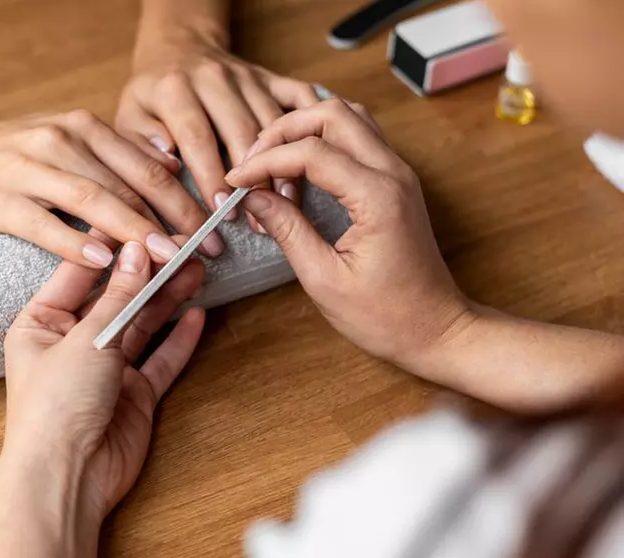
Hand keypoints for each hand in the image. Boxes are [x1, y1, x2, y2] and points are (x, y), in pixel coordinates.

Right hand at [0, 111, 223, 267]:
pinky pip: (45, 224)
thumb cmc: (8, 154)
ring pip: (94, 201)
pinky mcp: (1, 200)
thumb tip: (169, 165)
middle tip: (206, 250)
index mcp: (83, 127)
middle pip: (129, 183)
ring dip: (135, 232)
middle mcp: (62, 140)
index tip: (215, 227)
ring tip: (167, 260)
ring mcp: (29, 169)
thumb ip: (113, 153)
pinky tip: (103, 264)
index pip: (146, 165)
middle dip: (173, 218)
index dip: (186, 197)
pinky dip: (76, 244)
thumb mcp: (64, 140)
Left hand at [2, 242, 205, 520]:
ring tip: (197, 269)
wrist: (66, 477)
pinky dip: (179, 338)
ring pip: (142, 325)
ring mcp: (104, 370)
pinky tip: (198, 313)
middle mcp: (71, 343)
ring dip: (168, 299)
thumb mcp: (86, 340)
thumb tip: (137, 251)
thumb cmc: (54, 407)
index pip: (81, 273)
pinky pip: (159, 359)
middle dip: (149, 273)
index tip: (146, 223)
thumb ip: (118, 298)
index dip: (115, 249)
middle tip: (183, 245)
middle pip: (116, 298)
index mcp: (41, 323)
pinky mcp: (132, 395)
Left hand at [117, 25, 319, 230]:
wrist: (178, 48)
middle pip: (241, 131)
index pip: (196, 136)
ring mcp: (248, 77)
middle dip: (252, 178)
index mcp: (176, 88)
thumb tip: (168, 163)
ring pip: (274, 122)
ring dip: (284, 165)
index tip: (221, 209)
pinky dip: (312, 126)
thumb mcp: (129, 116)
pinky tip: (316, 160)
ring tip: (287, 205)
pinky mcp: (271, 78)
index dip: (211, 175)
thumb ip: (141, 142)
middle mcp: (215, 78)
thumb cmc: (152, 94)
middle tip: (257, 219)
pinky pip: (300, 99)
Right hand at [226, 99, 469, 367]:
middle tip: (252, 163)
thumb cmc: (385, 316)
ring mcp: (399, 173)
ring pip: (348, 118)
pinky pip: (358, 138)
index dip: (264, 162)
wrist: (437, 330)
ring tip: (274, 166)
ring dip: (306, 131)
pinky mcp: (396, 181)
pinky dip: (324, 142)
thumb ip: (288, 230)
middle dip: (283, 130)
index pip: (310, 152)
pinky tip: (299, 173)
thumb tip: (251, 198)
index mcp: (377, 197)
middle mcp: (393, 173)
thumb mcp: (323, 279)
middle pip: (332, 114)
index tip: (234, 182)